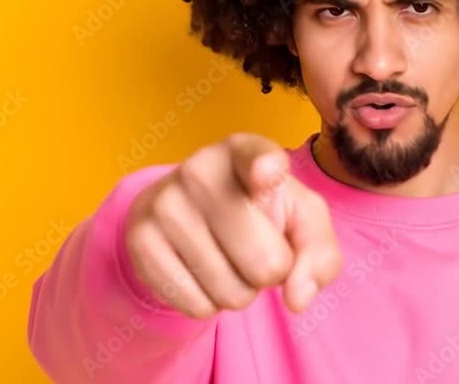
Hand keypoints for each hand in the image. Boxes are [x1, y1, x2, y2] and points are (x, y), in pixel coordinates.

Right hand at [123, 132, 342, 317]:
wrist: (188, 212)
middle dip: (272, 272)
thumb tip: (297, 298)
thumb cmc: (259, 212)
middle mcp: (201, 170)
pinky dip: (209, 303)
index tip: (267, 173)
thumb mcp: (301, 219)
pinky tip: (202, 272)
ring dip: (241, 291)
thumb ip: (318, 254)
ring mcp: (165, 204)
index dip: (266, 169)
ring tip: (228, 258)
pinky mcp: (140, 242)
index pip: (259, 158)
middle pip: (265, 263)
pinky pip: (197, 306)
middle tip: (256, 249)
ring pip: (231, 292)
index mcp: (245, 150)